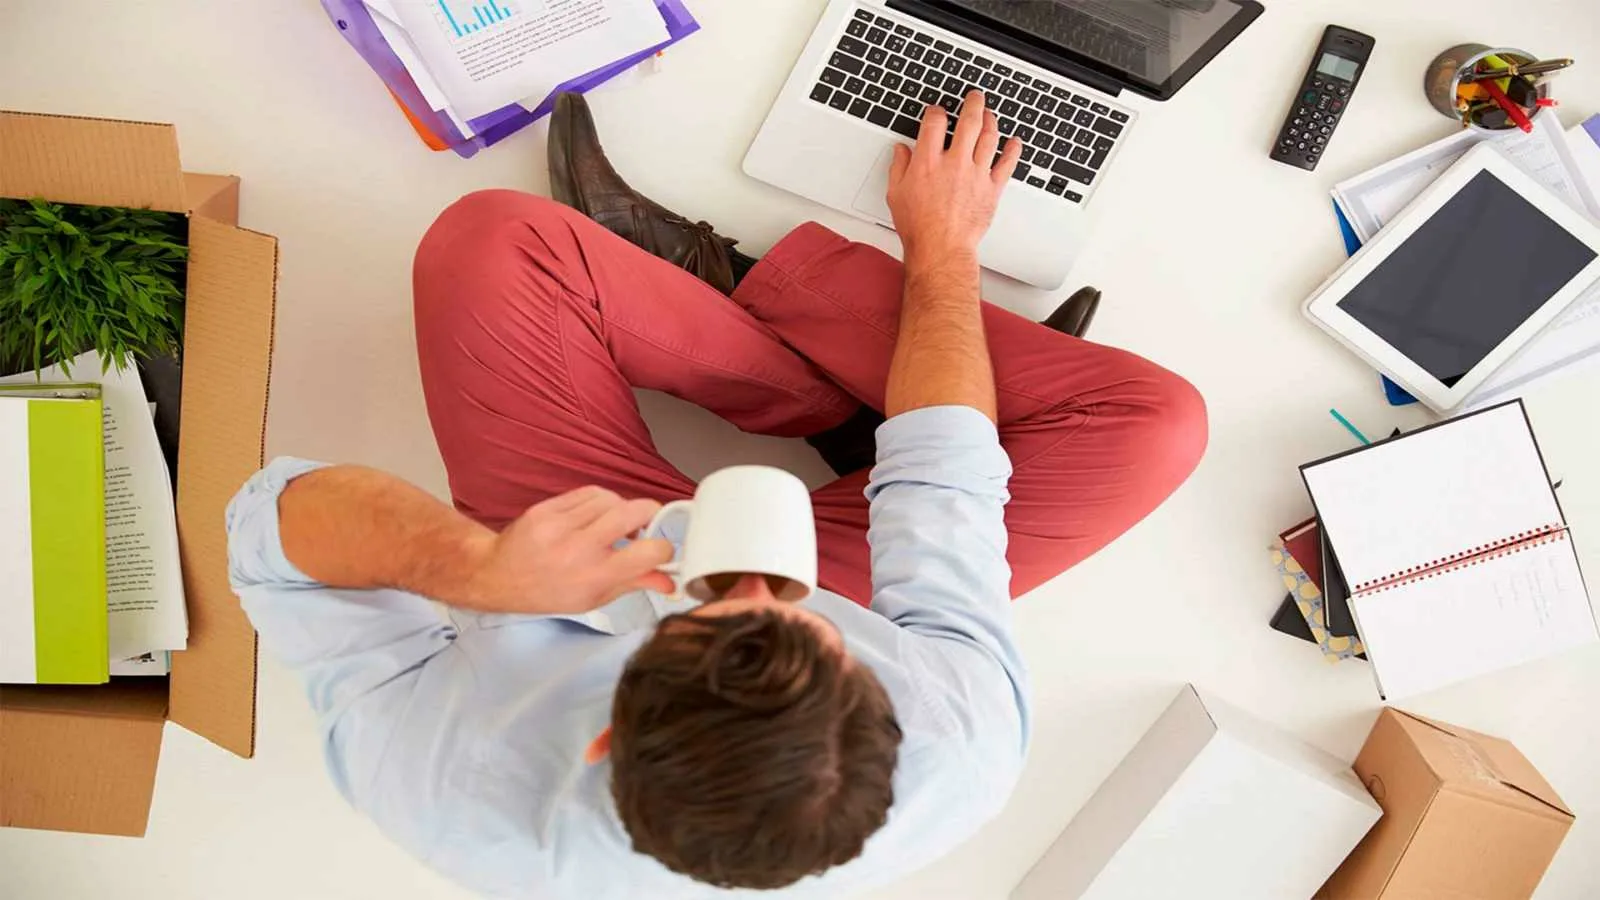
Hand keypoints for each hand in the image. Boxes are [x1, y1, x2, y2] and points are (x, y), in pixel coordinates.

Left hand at [452, 486, 675, 614]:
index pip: (650, 552)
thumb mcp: (595, 598)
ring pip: (614, 499)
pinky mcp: (548, 508)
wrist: (499, 575)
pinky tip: (597, 515)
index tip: (661, 550)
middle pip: (636, 512)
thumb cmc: (549, 591)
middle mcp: (579, 550)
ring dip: (623, 509)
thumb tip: (671, 581)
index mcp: (595, 578)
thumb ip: (635, 583)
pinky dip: (602, 502)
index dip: (664, 548)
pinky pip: (590, 493)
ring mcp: (561, 525)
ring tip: (616, 525)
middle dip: (651, 515)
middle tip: (647, 526)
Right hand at [886, 91, 1021, 265]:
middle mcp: (954, 163)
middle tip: (975, 97)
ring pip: (989, 137)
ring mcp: (975, 174)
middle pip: (969, 121)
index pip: (935, 122)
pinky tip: (1014, 143)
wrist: (941, 249)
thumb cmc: (919, 227)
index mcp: (928, 162)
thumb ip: (899, 168)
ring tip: (990, 114)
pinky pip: (1007, 164)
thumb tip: (900, 151)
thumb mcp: (896, 194)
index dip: (937, 111)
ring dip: (991, 121)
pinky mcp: (991, 189)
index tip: (938, 112)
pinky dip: (1013, 150)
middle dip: (973, 104)